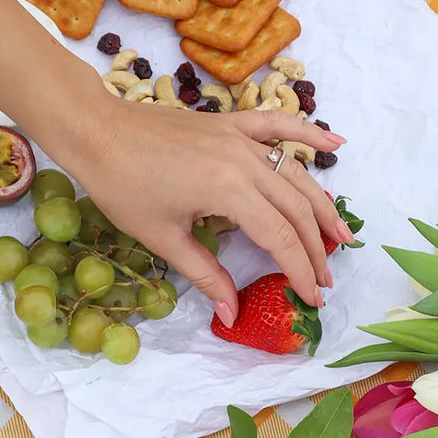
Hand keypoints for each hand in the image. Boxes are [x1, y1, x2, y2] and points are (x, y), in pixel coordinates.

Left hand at [0, 0, 352, 326]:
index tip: (312, 299)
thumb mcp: (164, 239)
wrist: (96, 131)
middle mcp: (245, 162)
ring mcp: (241, 138)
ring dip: (322, 207)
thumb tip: (231, 313)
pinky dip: (310, 133)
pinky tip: (338, 144)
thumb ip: (206, 274)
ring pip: (296, 176)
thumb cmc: (122, 186)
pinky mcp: (232, 124)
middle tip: (326, 281)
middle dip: (316, 249)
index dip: (300, 271)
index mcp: (229, 192)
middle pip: (297, 210)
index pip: (281, 238)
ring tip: (341, 238)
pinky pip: (279, 126)